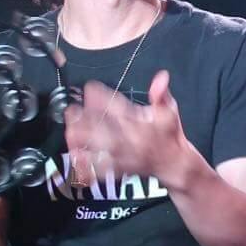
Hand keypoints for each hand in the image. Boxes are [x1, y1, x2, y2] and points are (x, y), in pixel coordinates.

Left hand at [62, 70, 187, 187]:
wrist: (175, 164)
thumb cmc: (169, 135)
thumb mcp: (170, 111)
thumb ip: (162, 94)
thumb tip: (162, 77)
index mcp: (140, 121)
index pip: (118, 105)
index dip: (100, 95)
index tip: (89, 88)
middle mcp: (130, 138)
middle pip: (103, 127)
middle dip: (84, 118)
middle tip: (72, 110)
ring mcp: (124, 154)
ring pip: (98, 146)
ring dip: (82, 139)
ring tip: (70, 130)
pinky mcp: (120, 168)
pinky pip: (101, 167)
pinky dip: (87, 163)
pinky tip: (76, 156)